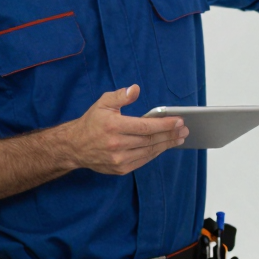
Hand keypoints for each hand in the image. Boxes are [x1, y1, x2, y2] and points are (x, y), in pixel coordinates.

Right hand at [66, 84, 187, 174]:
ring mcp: (118, 159)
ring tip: (179, 138)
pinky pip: (143, 161)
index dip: (164, 124)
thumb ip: (120, 96)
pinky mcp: (119, 169)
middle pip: (150, 140)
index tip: (179, 121)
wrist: (74, 146)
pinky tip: (163, 147)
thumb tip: (135, 89)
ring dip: (166, 145)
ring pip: (149, 152)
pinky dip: (155, 153)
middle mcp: (116, 144)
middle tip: (184, 129)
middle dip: (170, 134)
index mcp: (113, 126)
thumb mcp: (102, 103)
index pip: (145, 126)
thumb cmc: (91, 122)